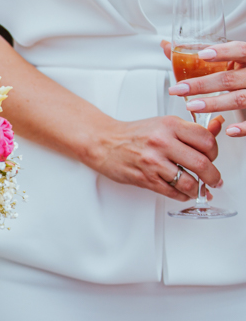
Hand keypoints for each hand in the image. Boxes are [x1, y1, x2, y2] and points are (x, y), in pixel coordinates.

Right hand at [85, 115, 223, 201]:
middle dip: (213, 176)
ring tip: (199, 189)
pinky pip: (172, 192)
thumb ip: (190, 129)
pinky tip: (183, 193)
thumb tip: (217, 126)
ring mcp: (152, 161)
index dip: (215, 152)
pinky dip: (182, 196)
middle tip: (214, 179)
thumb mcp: (163, 124)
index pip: (206, 140)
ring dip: (198, 189)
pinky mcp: (144, 178)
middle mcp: (162, 142)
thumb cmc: (133, 134)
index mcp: (169, 125)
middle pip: (201, 163)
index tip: (213, 157)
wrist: (103, 142)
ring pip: (188, 182)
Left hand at [163, 39, 245, 136]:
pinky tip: (229, 130)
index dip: (223, 52)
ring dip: (215, 104)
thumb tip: (166, 46)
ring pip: (239, 98)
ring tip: (192, 106)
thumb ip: (199, 54)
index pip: (241, 51)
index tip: (202, 54)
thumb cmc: (241, 76)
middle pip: (230, 79)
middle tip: (179, 89)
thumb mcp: (228, 62)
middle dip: (202, 85)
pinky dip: (243, 127)